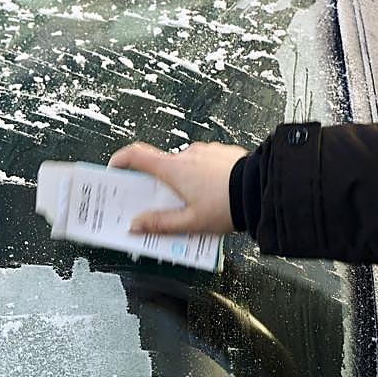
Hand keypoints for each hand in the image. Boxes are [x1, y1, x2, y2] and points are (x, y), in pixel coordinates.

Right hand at [107, 141, 247, 234]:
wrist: (262, 189)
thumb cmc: (229, 205)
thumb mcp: (190, 223)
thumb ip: (160, 224)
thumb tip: (136, 225)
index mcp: (174, 169)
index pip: (136, 156)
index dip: (121, 160)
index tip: (115, 168)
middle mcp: (188, 155)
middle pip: (163, 168)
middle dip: (161, 186)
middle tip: (166, 206)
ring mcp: (206, 152)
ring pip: (185, 167)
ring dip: (185, 183)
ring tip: (197, 206)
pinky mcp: (222, 153)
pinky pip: (204, 165)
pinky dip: (203, 178)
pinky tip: (213, 195)